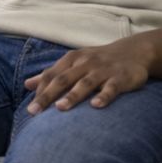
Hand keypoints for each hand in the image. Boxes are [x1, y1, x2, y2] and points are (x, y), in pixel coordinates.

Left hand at [23, 36, 153, 113]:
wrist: (134, 51)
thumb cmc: (97, 61)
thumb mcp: (73, 63)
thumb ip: (52, 74)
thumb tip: (27, 84)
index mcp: (72, 60)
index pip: (51, 75)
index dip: (40, 91)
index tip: (30, 109)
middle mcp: (85, 63)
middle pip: (63, 79)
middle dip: (47, 95)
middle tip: (34, 111)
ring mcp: (103, 70)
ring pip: (85, 83)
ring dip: (73, 95)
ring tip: (60, 108)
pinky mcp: (121, 77)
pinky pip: (112, 87)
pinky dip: (104, 96)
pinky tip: (96, 106)